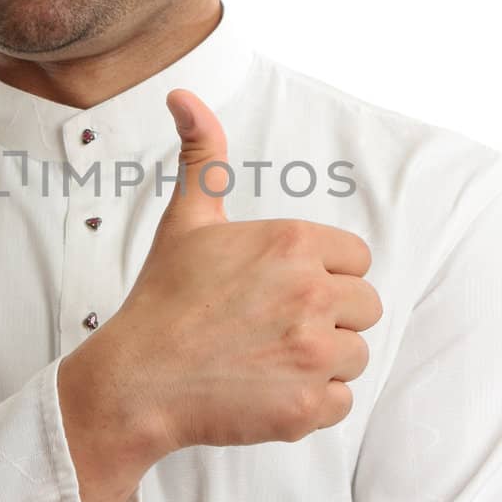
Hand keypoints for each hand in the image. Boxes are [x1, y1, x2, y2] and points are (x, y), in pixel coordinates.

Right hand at [90, 88, 382, 456]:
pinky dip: (312, 403)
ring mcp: (312, 353)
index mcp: (293, 243)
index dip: (321, 274)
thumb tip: (183, 95)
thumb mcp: (187, 220)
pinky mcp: (307, 406)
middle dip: (327, 318)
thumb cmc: (163, 299)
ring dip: (321, 361)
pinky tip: (268, 389)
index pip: (355, 259)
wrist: (136, 381)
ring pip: (356, 355)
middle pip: (365, 307)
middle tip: (272, 327)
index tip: (279, 290)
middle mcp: (312, 294)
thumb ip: (203, 156)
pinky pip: (342, 402)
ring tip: (267, 359)